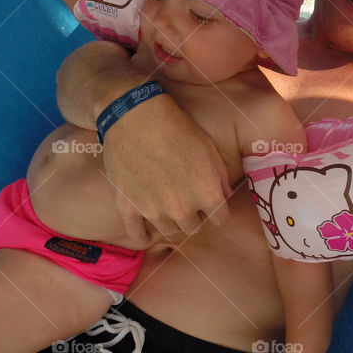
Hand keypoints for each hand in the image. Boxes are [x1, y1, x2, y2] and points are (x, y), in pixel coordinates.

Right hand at [101, 97, 232, 237]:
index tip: (210, 202)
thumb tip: (223, 197)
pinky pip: (138, 235)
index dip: (216, 209)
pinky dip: (143, 237)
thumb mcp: (209, 148)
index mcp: (207, 194)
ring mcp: (153, 211)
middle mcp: (182, 209)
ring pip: (169, 231)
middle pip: (194, 227)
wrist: (137, 116)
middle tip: (187, 199)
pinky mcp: (128, 207)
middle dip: (194, 215)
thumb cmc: (178, 127)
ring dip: (171, 221)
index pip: (220, 218)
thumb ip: (220, 178)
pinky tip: (146, 233)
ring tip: (167, 207)